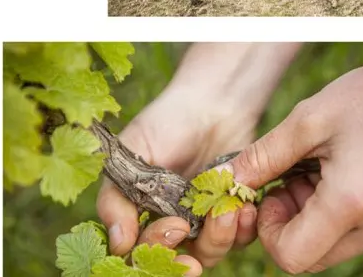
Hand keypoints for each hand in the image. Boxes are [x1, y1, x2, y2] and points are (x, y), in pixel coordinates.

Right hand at [96, 43, 299, 273]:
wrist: (212, 102)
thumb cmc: (165, 124)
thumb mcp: (131, 155)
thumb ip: (117, 199)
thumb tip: (118, 244)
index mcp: (141, 216)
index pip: (141, 253)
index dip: (154, 254)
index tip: (174, 230)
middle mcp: (172, 224)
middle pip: (177, 262)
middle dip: (186, 262)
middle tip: (196, 252)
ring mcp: (204, 221)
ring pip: (210, 253)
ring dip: (219, 239)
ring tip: (228, 212)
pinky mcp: (234, 211)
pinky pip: (240, 236)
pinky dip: (243, 228)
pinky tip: (245, 207)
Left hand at [230, 43, 362, 274]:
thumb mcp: (311, 119)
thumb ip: (263, 157)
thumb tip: (227, 182)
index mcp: (353, 202)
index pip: (292, 257)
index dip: (269, 233)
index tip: (272, 193)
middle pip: (315, 257)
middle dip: (293, 223)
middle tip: (294, 176)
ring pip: (340, 246)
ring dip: (319, 218)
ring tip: (324, 167)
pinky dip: (347, 212)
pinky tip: (350, 169)